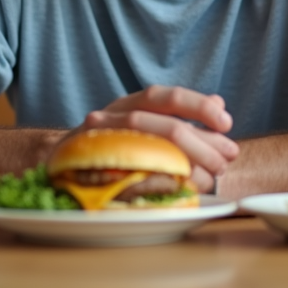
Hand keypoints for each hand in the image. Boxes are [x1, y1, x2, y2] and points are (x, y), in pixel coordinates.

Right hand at [82, 85, 239, 191]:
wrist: (60, 163)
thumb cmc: (112, 143)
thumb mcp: (146, 121)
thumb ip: (181, 115)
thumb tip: (219, 101)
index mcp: (131, 104)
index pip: (168, 98)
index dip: (199, 107)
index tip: (226, 122)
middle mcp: (115, 118)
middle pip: (165, 127)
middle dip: (203, 144)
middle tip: (226, 160)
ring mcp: (102, 144)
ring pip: (152, 152)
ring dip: (188, 166)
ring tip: (209, 176)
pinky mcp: (96, 172)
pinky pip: (132, 180)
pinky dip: (162, 185)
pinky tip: (181, 189)